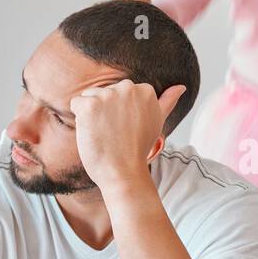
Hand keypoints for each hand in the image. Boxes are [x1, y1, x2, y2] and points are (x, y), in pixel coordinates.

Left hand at [69, 79, 186, 190]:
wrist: (123, 172)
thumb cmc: (137, 149)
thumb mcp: (157, 121)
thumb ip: (167, 102)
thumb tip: (181, 86)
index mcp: (145, 90)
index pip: (120, 92)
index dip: (119, 112)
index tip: (127, 127)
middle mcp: (128, 88)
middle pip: (104, 92)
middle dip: (105, 110)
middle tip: (116, 132)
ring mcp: (108, 95)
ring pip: (89, 97)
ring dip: (91, 115)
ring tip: (104, 133)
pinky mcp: (90, 105)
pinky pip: (76, 104)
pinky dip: (79, 119)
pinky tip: (92, 132)